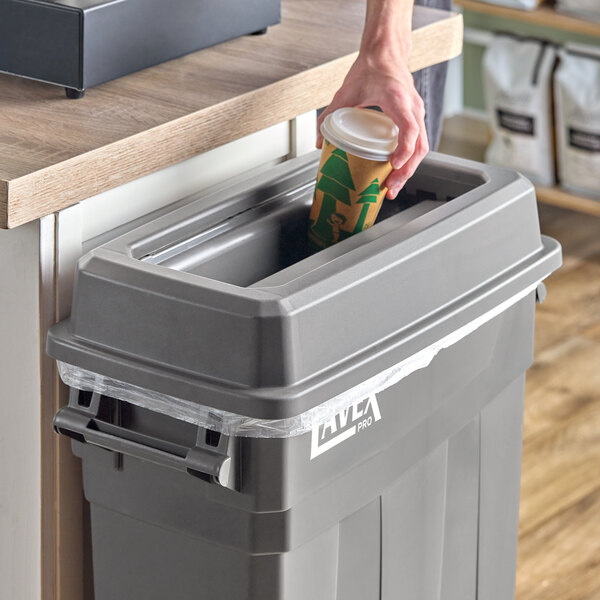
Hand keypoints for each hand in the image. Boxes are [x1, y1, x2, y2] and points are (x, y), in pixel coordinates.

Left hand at [316, 51, 428, 198]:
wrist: (386, 52)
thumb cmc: (372, 67)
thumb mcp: (345, 92)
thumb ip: (328, 116)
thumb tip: (317, 142)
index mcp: (397, 99)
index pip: (409, 129)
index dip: (403, 150)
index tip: (393, 165)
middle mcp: (413, 107)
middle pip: (418, 146)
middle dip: (406, 171)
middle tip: (391, 188)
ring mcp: (417, 112)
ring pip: (421, 147)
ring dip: (409, 169)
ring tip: (393, 186)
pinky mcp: (416, 118)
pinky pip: (418, 143)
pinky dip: (409, 160)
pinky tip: (396, 172)